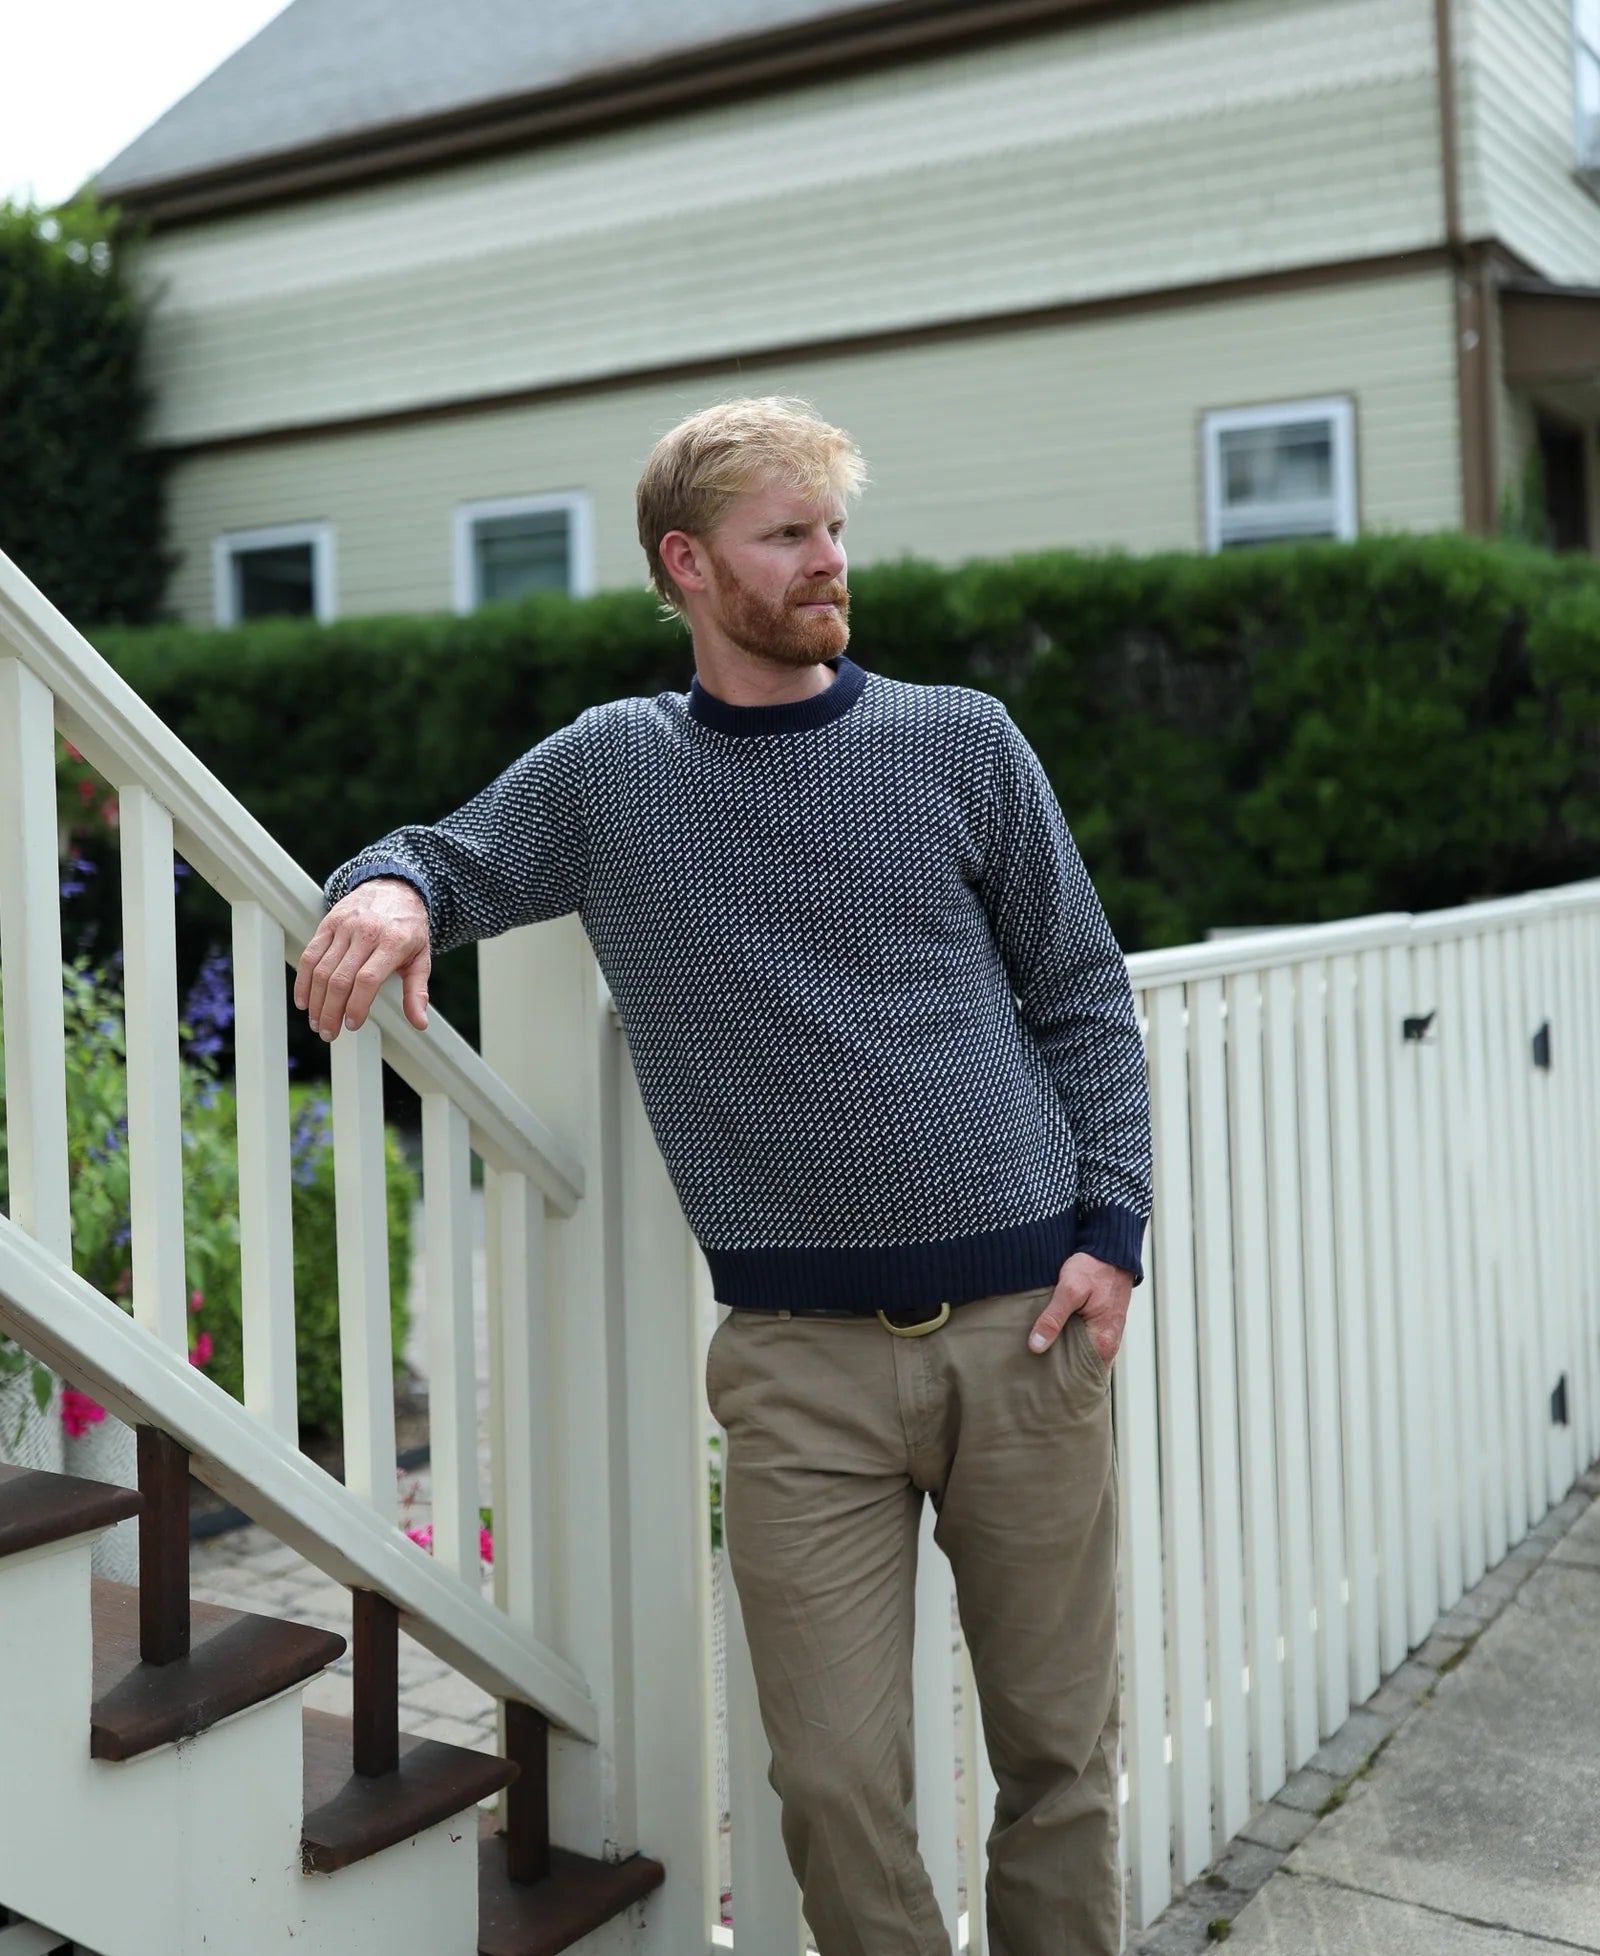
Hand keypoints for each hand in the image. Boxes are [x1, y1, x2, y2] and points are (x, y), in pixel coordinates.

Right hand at [294, 878, 431, 1041]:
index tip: (352, 1025)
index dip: (356, 1005)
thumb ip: (417, 991)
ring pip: (322, 969)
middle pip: (341, 978)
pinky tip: (303, 1001)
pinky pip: (310, 954)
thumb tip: (420, 1023)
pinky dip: (303, 980)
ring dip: (316, 1001)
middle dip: (331, 1011)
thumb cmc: (408, 927)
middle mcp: (367, 933)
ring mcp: (344, 926)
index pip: (368, 979)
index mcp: (393, 942)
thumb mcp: (421, 957)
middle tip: (330, 1033)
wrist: (393, 887)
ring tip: (318, 1022)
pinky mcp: (328, 923)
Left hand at [1027, 1251, 1133, 1370]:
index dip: (1062, 1381)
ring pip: (1080, 1353)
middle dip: (1059, 1371)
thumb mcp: (1069, 1290)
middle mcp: (1108, 1343)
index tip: (1040, 1386)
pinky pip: (1082, 1340)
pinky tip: (1049, 1340)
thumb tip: (1035, 1346)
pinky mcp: (1100, 1323)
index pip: (1082, 1375)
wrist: (1112, 1249)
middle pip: (1080, 1367)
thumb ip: (1052, 1318)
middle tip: (1032, 1376)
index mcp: (1102, 1341)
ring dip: (1062, 1355)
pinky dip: (1068, 1342)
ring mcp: (1105, 1333)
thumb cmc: (1094, 1267)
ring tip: (1036, 1362)